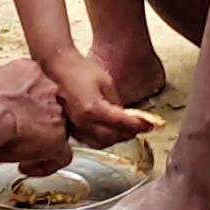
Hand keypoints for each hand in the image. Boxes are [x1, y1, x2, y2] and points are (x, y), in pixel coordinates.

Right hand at [0, 61, 72, 173]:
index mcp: (30, 71)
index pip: (38, 88)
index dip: (27, 106)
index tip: (15, 116)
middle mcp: (48, 88)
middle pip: (50, 108)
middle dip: (35, 123)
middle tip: (17, 134)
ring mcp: (55, 112)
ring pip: (59, 131)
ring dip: (41, 143)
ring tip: (19, 153)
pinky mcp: (57, 138)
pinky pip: (62, 156)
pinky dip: (46, 165)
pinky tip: (25, 166)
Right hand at [40, 50, 162, 144]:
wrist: (58, 67)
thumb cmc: (81, 69)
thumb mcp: (106, 81)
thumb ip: (117, 102)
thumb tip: (126, 116)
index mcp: (94, 109)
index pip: (123, 123)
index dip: (139, 124)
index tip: (151, 124)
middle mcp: (84, 122)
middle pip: (113, 137)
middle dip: (130, 134)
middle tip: (142, 127)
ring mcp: (76, 126)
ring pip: (101, 143)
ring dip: (116, 139)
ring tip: (127, 131)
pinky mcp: (71, 126)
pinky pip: (90, 140)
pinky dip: (103, 140)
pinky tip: (110, 133)